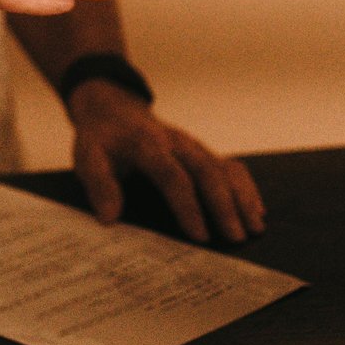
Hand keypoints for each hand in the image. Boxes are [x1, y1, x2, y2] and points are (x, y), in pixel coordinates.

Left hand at [68, 81, 265, 244]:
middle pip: (207, 172)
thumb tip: (109, 219)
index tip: (199, 235)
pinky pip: (230, 165)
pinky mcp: (201, 151)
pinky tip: (256, 210)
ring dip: (241, 197)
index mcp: (148, 144)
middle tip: (236, 238)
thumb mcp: (88, 155)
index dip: (187, 206)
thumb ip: (99, 184)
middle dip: (224, 206)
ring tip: (254, 227)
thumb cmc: (101, 137)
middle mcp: (176, 143)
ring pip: (224, 169)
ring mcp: (193, 146)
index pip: (172, 176)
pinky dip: (245, 186)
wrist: (113, 107)